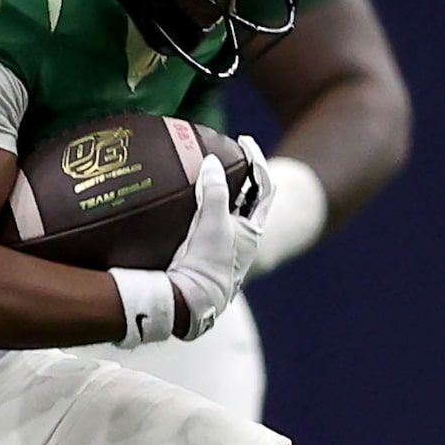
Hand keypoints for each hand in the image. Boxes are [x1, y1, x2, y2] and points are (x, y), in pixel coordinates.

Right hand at [166, 138, 273, 338]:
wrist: (185, 304)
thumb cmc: (205, 265)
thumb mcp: (214, 225)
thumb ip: (214, 192)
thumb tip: (213, 163)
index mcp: (252, 232)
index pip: (264, 187)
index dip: (257, 160)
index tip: (243, 140)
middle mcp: (240, 241)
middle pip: (245, 199)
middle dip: (236, 176)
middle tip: (221, 156)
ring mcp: (220, 250)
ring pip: (223, 212)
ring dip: (215, 192)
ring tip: (200, 174)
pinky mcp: (199, 257)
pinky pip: (201, 224)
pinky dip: (196, 209)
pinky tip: (180, 205)